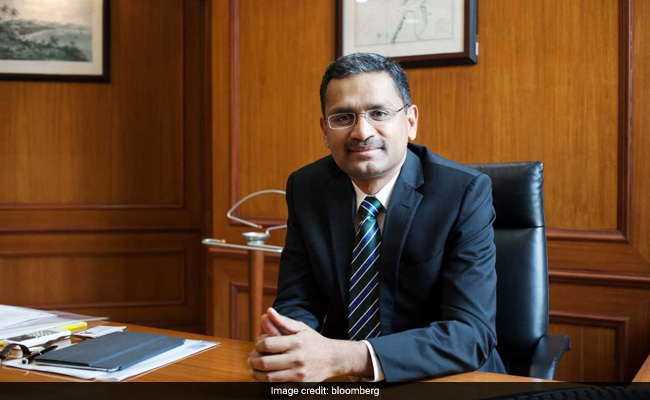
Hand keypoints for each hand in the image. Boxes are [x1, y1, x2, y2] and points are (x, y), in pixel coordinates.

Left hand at [248, 308, 370, 381]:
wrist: (332, 359)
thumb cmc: (314, 341)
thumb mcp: (301, 328)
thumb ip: (282, 321)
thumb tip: (268, 311)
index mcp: (296, 343)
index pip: (267, 344)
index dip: (257, 344)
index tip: (257, 344)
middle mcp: (298, 359)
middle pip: (265, 362)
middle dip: (253, 360)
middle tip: (250, 358)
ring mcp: (299, 374)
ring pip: (268, 377)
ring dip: (256, 373)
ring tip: (253, 368)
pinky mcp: (299, 385)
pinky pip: (276, 387)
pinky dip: (265, 382)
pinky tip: (264, 376)